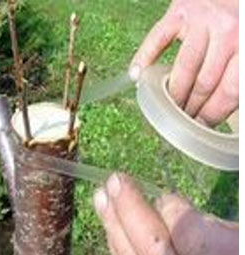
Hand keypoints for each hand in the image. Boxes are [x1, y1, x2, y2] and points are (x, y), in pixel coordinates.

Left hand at [93, 173, 237, 254]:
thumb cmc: (241, 254)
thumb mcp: (240, 236)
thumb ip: (216, 231)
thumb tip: (171, 211)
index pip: (195, 244)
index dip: (176, 216)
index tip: (166, 197)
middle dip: (131, 217)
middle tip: (115, 181)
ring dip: (116, 233)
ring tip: (103, 198)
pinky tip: (114, 230)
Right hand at [129, 0, 237, 125]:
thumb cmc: (241, 12)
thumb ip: (239, 68)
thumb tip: (227, 103)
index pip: (230, 90)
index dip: (214, 112)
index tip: (203, 125)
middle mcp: (227, 32)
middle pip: (205, 83)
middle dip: (192, 108)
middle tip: (184, 120)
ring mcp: (201, 21)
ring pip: (183, 68)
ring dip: (173, 93)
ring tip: (167, 108)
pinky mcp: (178, 11)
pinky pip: (157, 39)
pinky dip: (144, 59)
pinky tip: (137, 76)